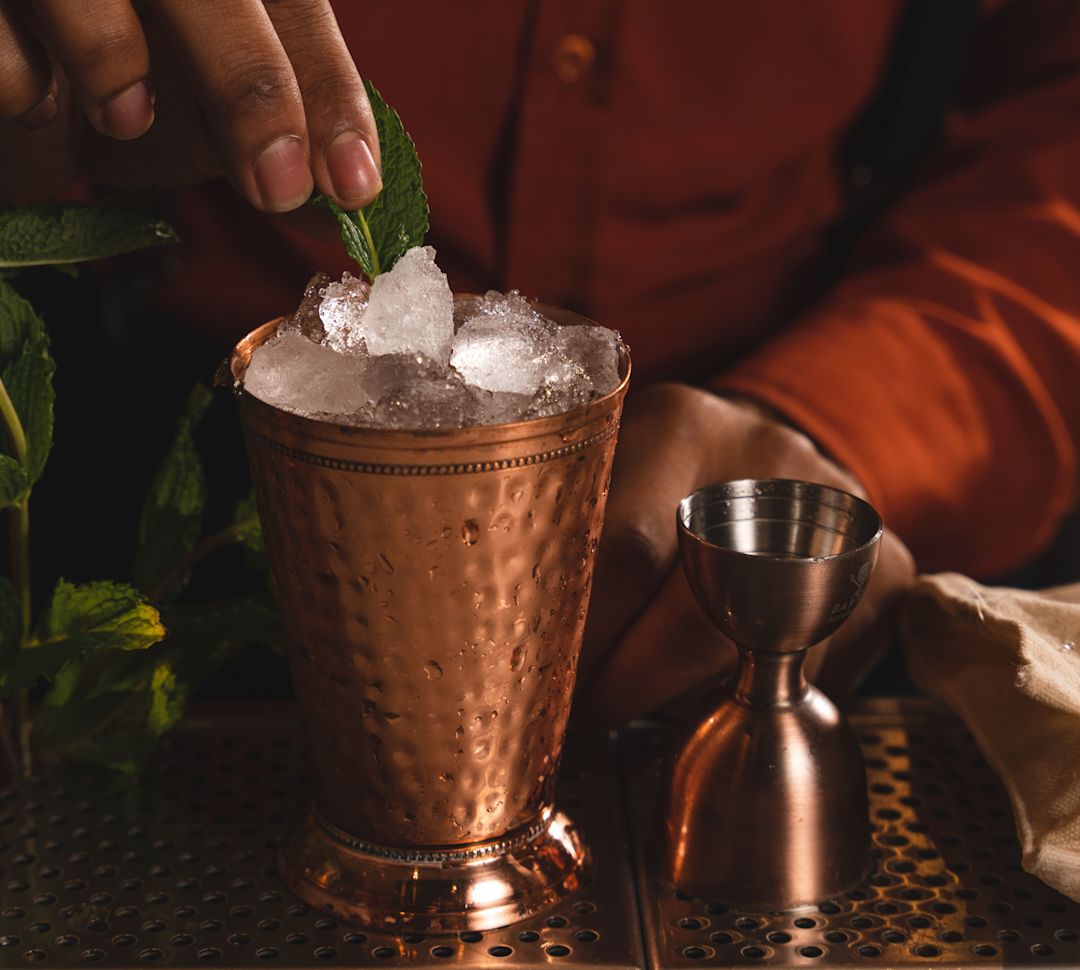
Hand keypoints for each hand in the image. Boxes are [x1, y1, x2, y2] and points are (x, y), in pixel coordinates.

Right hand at [0, 0, 380, 211]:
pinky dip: (22, 78)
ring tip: (125, 115)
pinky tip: (38, 102)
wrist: (28, 76)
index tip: (354, 183)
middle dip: (251, 87)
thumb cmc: (133, 88)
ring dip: (113, 58)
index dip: (329, 89)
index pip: (293, 6)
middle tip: (277, 186)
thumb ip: (284, 153)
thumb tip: (347, 214)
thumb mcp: (216, 123)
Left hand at [576, 383, 915, 723]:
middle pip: (696, 619)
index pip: (625, 550)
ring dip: (684, 708)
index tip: (543, 684)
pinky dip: (755, 706)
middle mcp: (770, 462)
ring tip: (636, 709)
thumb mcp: (608, 471)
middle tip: (581, 716)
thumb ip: (570, 537)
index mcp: (681, 426)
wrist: (766, 455)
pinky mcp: (888, 570)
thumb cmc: (663, 477)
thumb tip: (518, 653)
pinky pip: (816, 677)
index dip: (583, 636)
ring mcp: (841, 516)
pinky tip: (710, 697)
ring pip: (759, 662)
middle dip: (625, 688)